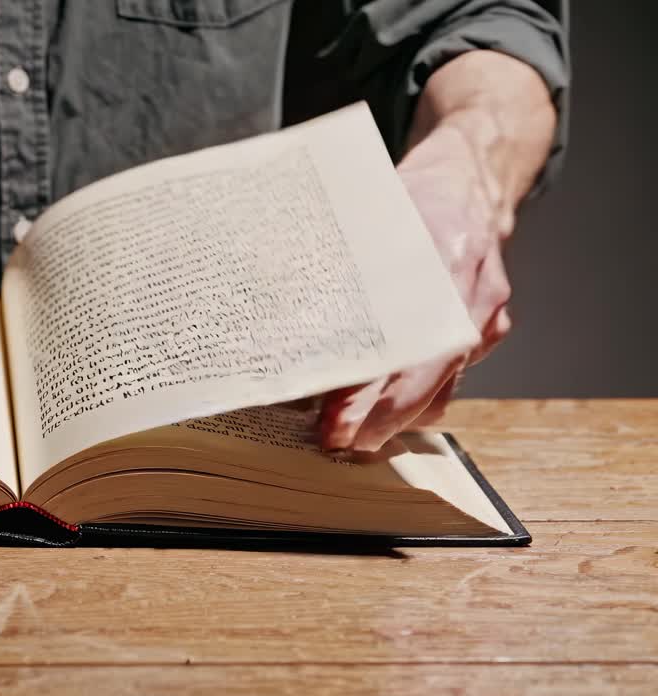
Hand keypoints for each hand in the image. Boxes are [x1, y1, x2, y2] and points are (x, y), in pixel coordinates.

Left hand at [319, 114, 513, 450]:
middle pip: (426, 379)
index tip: (336, 421)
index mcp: (441, 258)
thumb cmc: (412, 198)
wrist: (472, 180)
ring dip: (396, 418)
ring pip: (442, 387)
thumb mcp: (372, 217)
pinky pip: (452, 377)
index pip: (402, 347)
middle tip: (336, 443)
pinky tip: (382, 414)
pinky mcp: (488, 329)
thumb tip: (281, 317)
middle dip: (378, 420)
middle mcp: (470, 295)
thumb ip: (341, 266)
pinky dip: (416, 400)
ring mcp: (486, 316)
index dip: (368, 393)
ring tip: (350, 436)